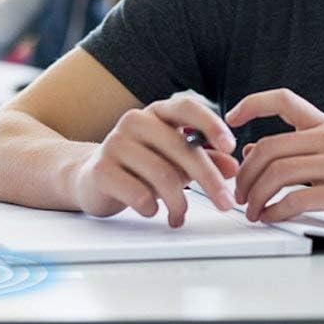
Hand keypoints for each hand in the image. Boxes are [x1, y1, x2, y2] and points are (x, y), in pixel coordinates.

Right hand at [71, 94, 239, 227]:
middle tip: (225, 202)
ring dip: (179, 203)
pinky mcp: (101, 170)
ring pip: (163, 175)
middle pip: (180, 148)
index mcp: (156, 112)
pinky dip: (152, 208)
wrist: (91, 178)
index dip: (211, 124)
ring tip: (179, 215)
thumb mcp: (174, 159)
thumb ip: (204, 158)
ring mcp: (115, 143)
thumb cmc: (139, 165)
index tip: (230, 146)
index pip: (187, 107)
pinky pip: (139, 193)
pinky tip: (152, 210)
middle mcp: (135, 121)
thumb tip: (232, 167)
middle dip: (208, 179)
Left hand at [228, 88, 323, 236]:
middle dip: (245, 173)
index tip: (229, 120)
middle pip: (269, 147)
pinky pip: (295, 200)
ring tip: (251, 210)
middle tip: (237, 193)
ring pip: (277, 173)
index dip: (252, 104)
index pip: (283, 99)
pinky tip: (270, 217)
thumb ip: (297, 150)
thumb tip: (251, 150)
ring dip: (255, 196)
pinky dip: (274, 211)